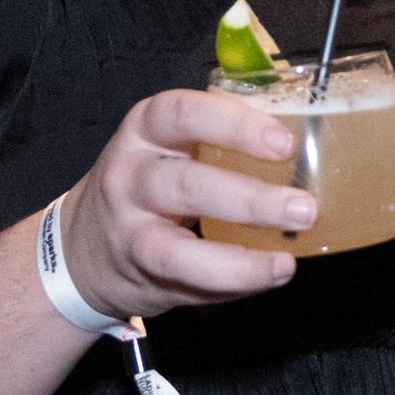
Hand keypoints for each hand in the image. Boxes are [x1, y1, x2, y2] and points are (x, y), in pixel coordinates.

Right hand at [62, 88, 313, 319]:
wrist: (84, 244)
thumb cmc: (151, 182)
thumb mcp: (171, 144)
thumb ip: (225, 138)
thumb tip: (310, 144)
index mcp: (147, 128)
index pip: (182, 113)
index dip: (235, 125)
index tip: (284, 142)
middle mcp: (130, 174)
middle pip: (186, 185)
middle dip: (250, 200)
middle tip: (304, 208)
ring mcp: (128, 228)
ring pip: (176, 249)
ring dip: (239, 260)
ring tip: (285, 262)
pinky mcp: (138, 271)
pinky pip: (186, 280)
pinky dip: (231, 281)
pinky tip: (266, 275)